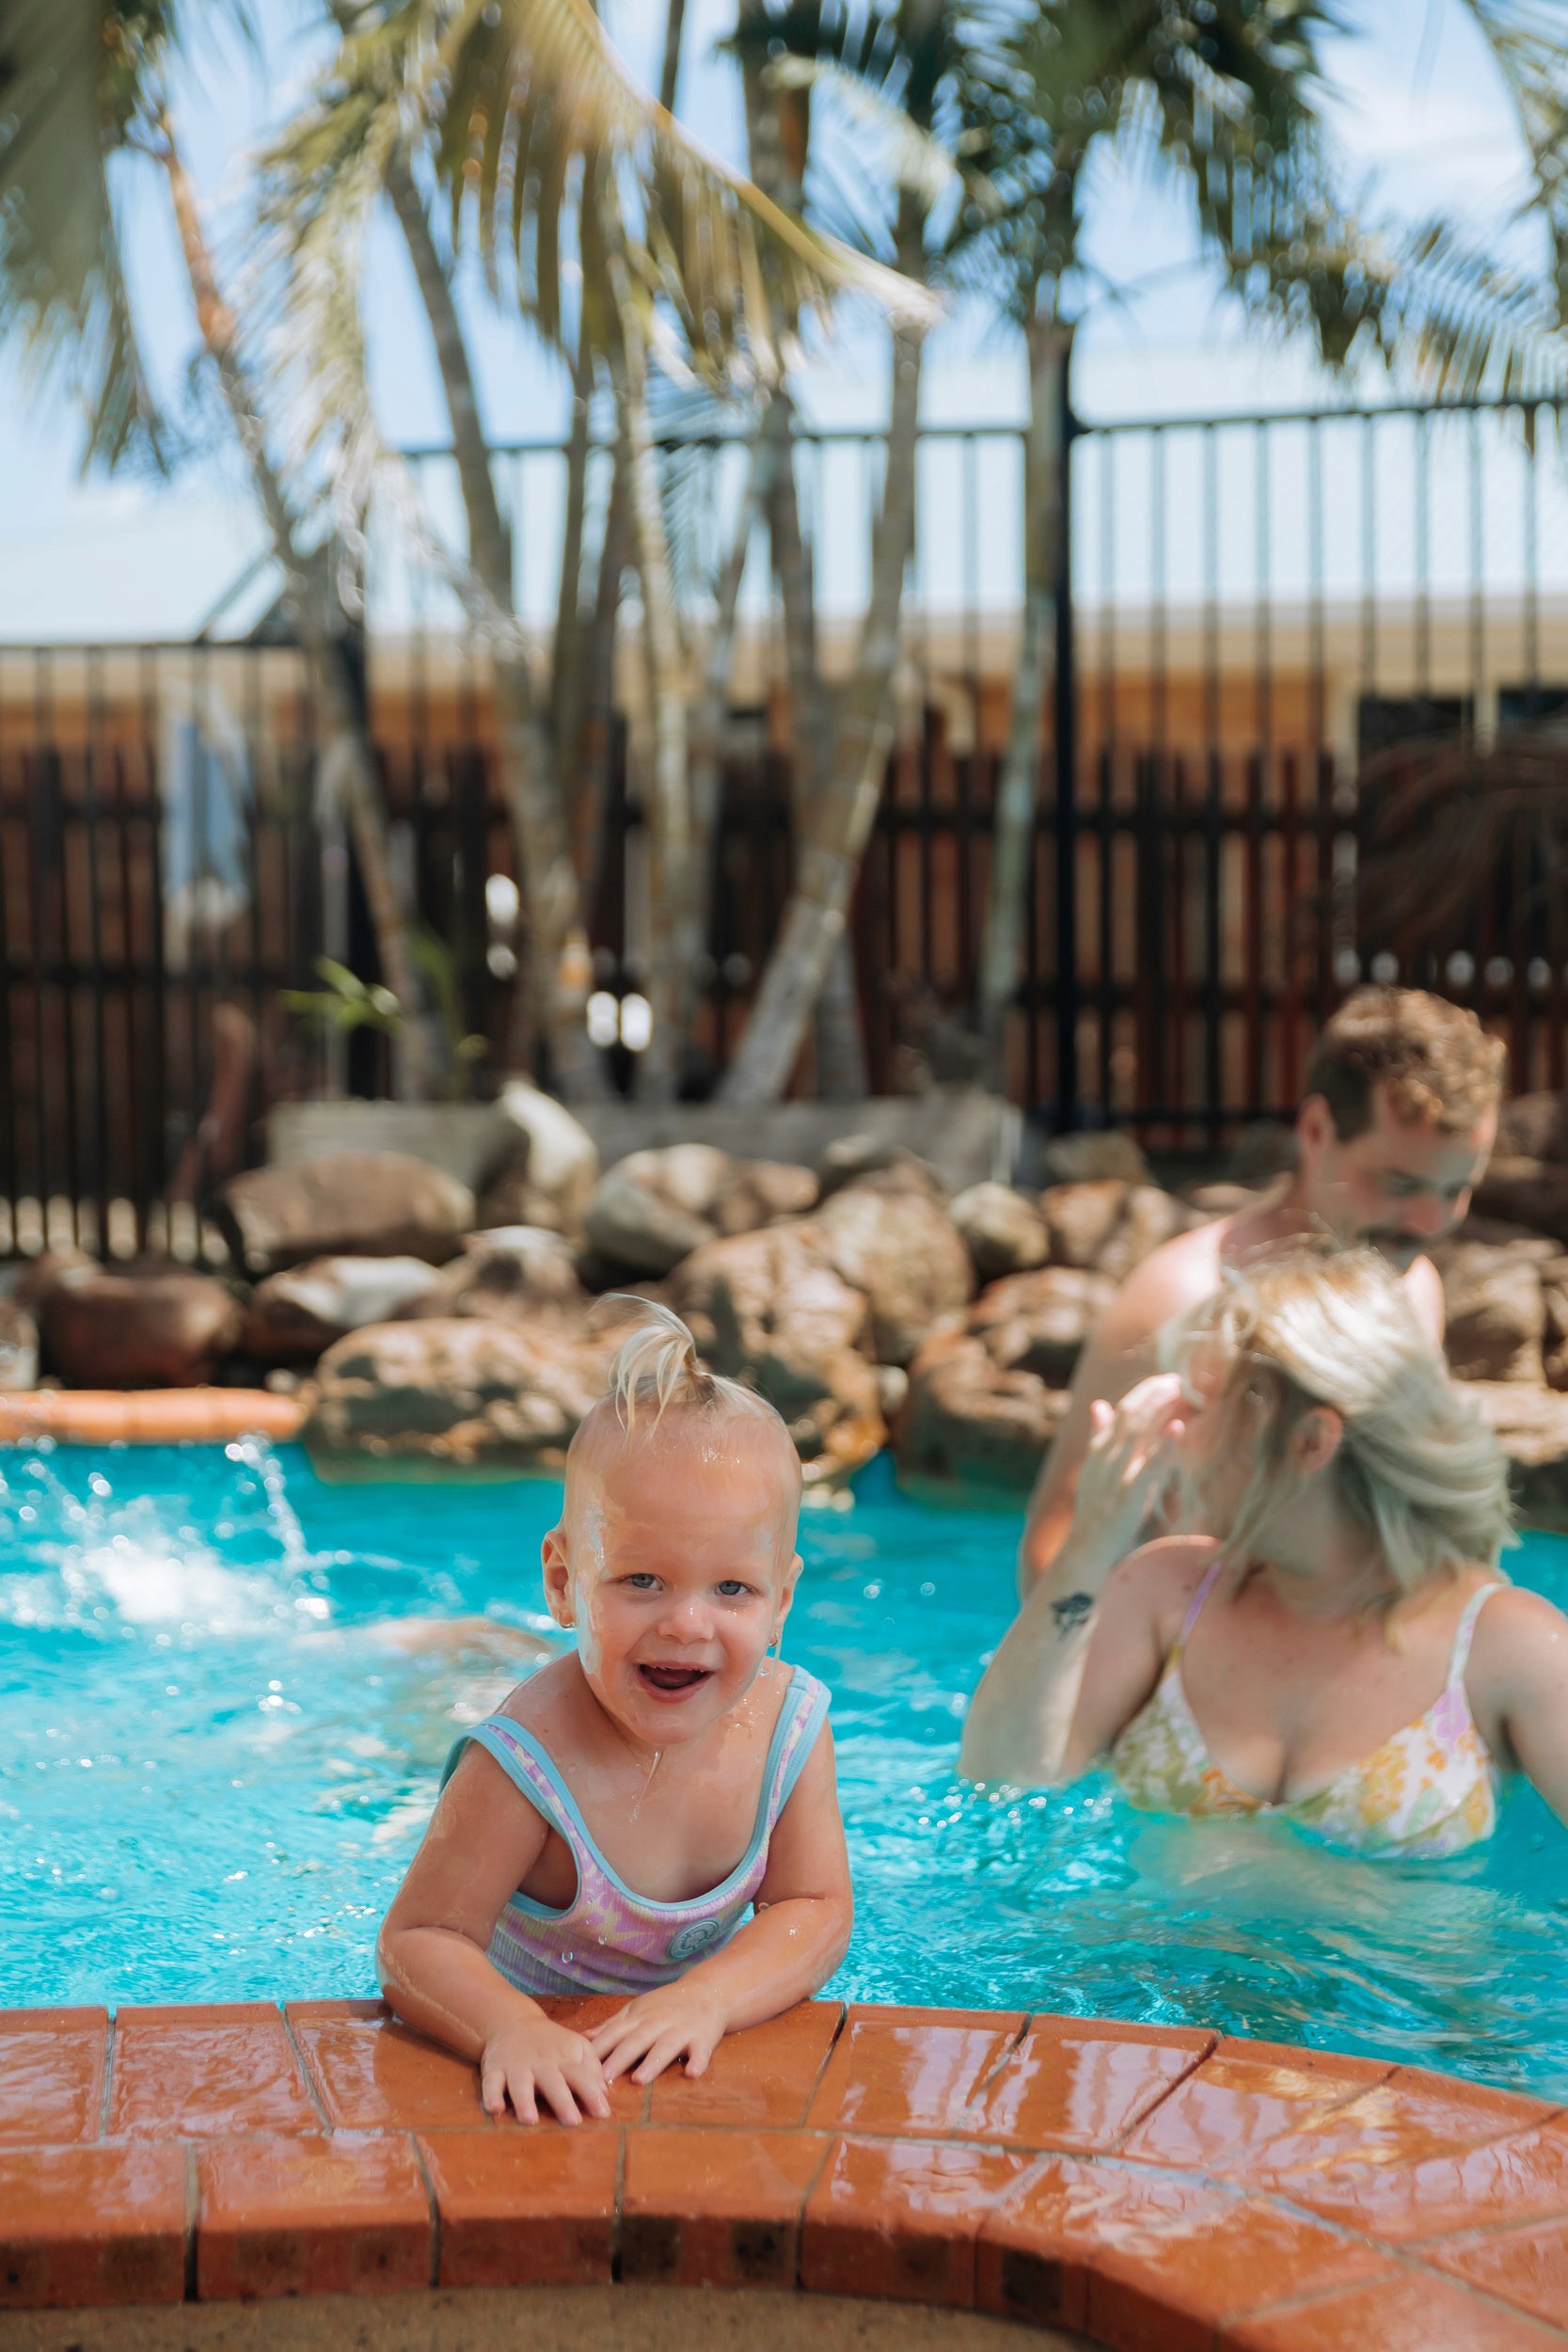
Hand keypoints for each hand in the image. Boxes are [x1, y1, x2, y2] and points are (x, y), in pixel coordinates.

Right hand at [479, 2015, 611, 2124]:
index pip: (581, 2075)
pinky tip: (494, 2109)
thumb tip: (605, 2093)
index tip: (603, 2114)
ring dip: (524, 2101)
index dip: (592, 2093)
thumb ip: (592, 2068)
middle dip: (562, 2101)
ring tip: (529, 2119)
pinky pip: (490, 2082)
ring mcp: (516, 2066)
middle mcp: (541, 2064)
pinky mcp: (494, 2069)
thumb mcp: (576, 2047)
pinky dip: (491, 2095)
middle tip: (572, 2121)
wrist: (514, 2022)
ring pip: (520, 2084)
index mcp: (563, 2059)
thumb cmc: (551, 2043)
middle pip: (553, 2082)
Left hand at [587, 1980, 726, 2085]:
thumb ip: (611, 2026)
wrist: (707, 1991)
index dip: (599, 2049)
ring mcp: (682, 2030)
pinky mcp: (704, 2038)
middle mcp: (658, 2023)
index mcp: (639, 2018)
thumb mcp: (636, 2010)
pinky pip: (701, 2051)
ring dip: (653, 2062)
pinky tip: (692, 2073)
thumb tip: (583, 2039)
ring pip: (666, 2046)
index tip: (580, 2067)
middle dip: (620, 2058)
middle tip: (603, 2079)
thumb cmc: (666, 2005)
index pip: (615, 2033)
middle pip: (637, 2041)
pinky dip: (698, 2061)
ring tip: (639, 2079)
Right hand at [1066, 1374, 1186, 1570]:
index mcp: (1099, 1451)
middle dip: (1152, 1393)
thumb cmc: (1095, 1512)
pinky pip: (1150, 1465)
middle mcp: (1106, 1457)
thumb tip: (1098, 1405)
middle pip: (1129, 1414)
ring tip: (1177, 1390)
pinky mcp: (1130, 1494)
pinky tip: (1178, 1427)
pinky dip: (1164, 1445)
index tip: (1164, 1382)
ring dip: (1157, 1406)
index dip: (1143, 1393)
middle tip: (1176, 1380)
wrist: (1086, 1549)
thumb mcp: (1094, 1471)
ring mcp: (1117, 1474)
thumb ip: (1099, 1437)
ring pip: (1136, 1430)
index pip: (1120, 1411)